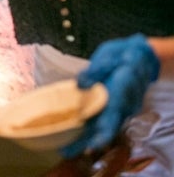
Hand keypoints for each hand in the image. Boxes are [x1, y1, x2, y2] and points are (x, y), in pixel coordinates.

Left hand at [60, 33, 159, 157]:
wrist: (141, 57)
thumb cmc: (123, 55)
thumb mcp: (109, 56)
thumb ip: (95, 69)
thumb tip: (80, 82)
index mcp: (122, 91)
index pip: (114, 115)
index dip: (103, 132)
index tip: (92, 145)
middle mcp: (124, 105)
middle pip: (106, 128)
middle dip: (88, 142)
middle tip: (67, 151)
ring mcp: (121, 109)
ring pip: (104, 127)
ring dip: (87, 138)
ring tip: (66, 147)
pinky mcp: (115, 108)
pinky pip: (103, 122)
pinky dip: (90, 129)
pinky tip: (73, 134)